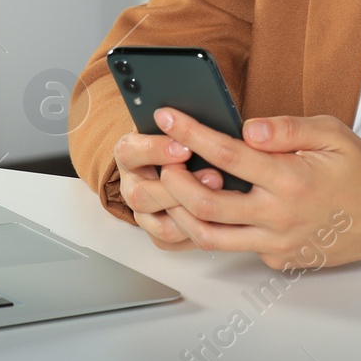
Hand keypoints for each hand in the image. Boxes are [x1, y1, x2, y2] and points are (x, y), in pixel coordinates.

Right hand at [112, 130, 223, 249]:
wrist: (190, 158)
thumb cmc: (184, 136)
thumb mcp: (184, 118)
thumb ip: (193, 117)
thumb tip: (232, 127)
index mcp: (130, 152)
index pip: (129, 152)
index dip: (155, 150)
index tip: (185, 146)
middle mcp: (132, 185)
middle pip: (141, 196)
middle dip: (179, 188)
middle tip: (214, 175)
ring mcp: (145, 213)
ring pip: (161, 226)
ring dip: (194, 213)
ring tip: (222, 195)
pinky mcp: (160, 233)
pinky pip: (175, 242)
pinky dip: (199, 232)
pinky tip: (224, 218)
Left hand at [150, 107, 360, 268]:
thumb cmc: (360, 172)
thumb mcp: (332, 134)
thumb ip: (287, 129)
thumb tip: (247, 128)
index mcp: (291, 179)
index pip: (227, 154)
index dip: (191, 133)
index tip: (167, 116)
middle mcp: (279, 217)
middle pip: (205, 203)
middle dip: (172, 179)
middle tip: (162, 158)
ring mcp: (277, 244)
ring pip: (210, 236)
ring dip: (182, 212)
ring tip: (174, 187)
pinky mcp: (278, 260)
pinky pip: (237, 246)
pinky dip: (217, 227)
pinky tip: (211, 207)